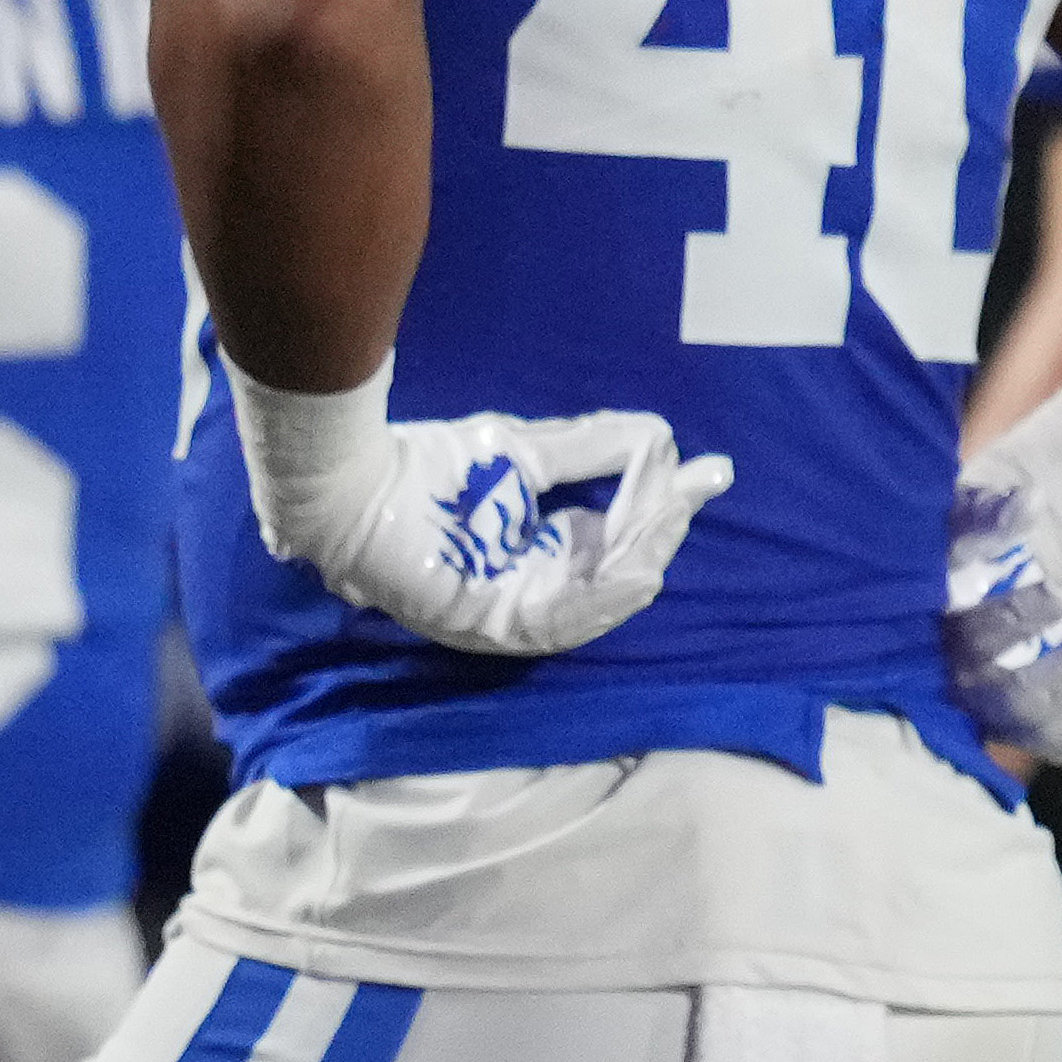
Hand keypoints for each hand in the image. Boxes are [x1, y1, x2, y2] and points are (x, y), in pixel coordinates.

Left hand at [244, 384, 732, 656]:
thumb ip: (593, 451)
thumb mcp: (527, 453)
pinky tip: (640, 558)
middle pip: (617, 578)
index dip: (660, 514)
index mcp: (535, 560)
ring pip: (600, 600)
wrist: (352, 480)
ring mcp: (508, 617)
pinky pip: (565, 618)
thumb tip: (663, 438)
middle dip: (661, 532)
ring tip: (674, 510)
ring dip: (644, 556)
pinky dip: (607, 592)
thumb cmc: (426, 467)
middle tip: (696, 485)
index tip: (708, 473)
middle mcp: (526, 596)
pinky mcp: (489, 623)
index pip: (614, 548)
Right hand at [942, 450, 1061, 773]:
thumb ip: (990, 514)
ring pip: (1051, 728)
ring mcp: (999, 717)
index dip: (1024, 619)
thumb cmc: (962, 561)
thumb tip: (1033, 500)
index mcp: (943, 637)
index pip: (979, 639)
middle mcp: (967, 687)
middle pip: (1020, 696)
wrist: (954, 605)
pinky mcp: (1029, 733)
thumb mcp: (965, 530)